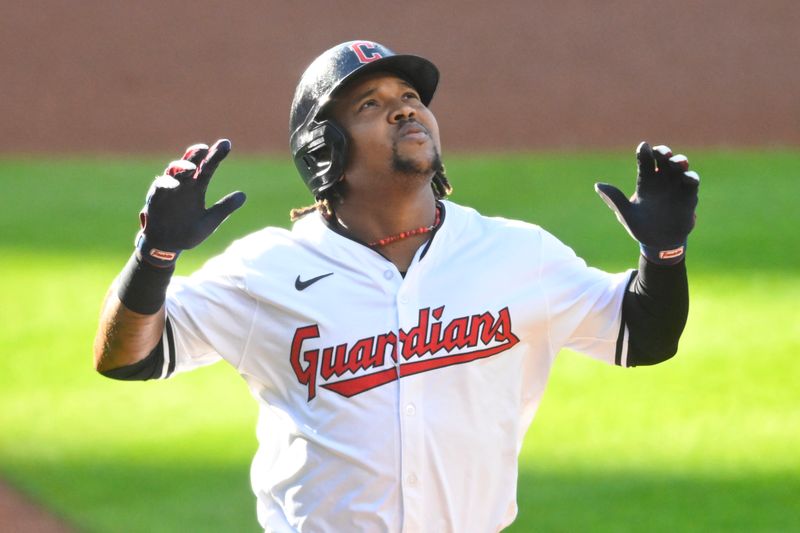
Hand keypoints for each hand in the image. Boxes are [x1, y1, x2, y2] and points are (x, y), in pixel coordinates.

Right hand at [136, 139, 246, 267]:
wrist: (167, 247)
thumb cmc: (188, 232)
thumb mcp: (210, 221)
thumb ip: (224, 208)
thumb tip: (243, 195)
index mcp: (197, 187)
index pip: (208, 167)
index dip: (216, 155)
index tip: (226, 144)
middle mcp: (183, 184)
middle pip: (191, 163)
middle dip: (197, 153)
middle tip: (205, 147)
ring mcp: (168, 189)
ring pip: (174, 171)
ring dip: (181, 167)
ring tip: (192, 168)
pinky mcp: (155, 198)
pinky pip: (159, 187)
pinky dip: (166, 184)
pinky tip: (173, 184)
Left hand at [595, 142, 698, 263]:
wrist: (659, 243)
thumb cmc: (640, 227)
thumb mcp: (626, 215)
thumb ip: (615, 199)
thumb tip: (598, 185)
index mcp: (645, 181)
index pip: (645, 162)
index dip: (644, 153)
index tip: (643, 146)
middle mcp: (662, 180)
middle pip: (664, 159)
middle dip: (664, 152)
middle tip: (662, 152)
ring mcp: (676, 186)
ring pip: (680, 167)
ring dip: (679, 161)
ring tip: (676, 162)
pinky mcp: (689, 196)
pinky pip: (692, 183)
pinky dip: (691, 178)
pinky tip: (688, 178)